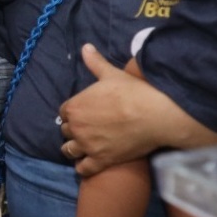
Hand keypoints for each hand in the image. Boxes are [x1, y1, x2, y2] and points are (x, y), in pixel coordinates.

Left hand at [58, 45, 216, 174]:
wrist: (153, 115)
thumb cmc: (131, 92)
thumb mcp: (111, 74)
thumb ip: (95, 63)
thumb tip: (86, 47)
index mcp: (75, 106)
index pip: (63, 113)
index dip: (73, 113)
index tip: (82, 113)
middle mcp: (77, 128)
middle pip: (66, 132)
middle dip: (74, 130)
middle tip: (86, 129)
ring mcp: (88, 146)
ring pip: (69, 151)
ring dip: (75, 149)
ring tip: (84, 147)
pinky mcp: (101, 161)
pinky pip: (83, 169)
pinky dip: (84, 167)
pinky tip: (90, 164)